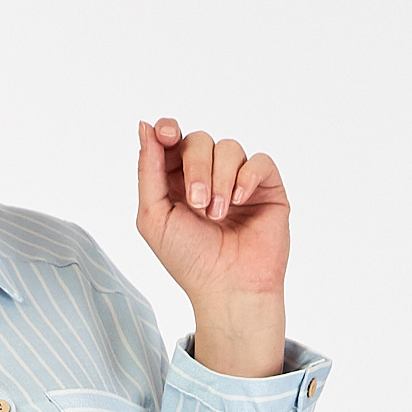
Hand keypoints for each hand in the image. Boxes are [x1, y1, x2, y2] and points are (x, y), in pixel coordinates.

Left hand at [137, 116, 289, 376]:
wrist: (227, 286)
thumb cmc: (188, 259)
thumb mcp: (154, 216)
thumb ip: (148, 170)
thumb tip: (145, 125)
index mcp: (176, 182)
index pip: (172, 140)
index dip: (168, 130)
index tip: (167, 134)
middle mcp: (207, 176)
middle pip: (199, 140)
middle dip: (195, 168)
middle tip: (196, 204)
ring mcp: (237, 180)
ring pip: (228, 147)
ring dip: (218, 180)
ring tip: (217, 215)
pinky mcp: (266, 186)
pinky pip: (258, 160)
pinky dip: (246, 177)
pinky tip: (239, 201)